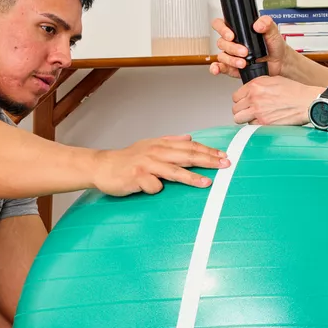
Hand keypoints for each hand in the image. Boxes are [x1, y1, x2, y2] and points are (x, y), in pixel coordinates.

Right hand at [92, 136, 228, 195]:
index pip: (190, 146)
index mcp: (161, 145)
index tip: (223, 156)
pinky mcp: (136, 177)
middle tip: (225, 164)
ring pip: (174, 171)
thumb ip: (170, 141)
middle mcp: (156, 152)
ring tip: (208, 182)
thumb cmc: (127, 159)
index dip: (208, 151)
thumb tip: (189, 137)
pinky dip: (157, 188)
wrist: (102, 166)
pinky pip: (153, 186)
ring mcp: (146, 165)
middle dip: (208, 160)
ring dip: (192, 177)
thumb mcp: (150, 145)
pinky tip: (156, 190)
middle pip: (187, 156)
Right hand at [208, 15, 294, 78]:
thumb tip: (258, 24)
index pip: (220, 24)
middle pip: (221, 42)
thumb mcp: (272, 30)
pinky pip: (221, 67)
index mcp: (238, 30)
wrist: (280, 61)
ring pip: (222, 56)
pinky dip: (217, 68)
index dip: (221, 29)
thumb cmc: (273, 44)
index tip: (231, 35)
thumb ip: (266, 23)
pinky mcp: (233, 67)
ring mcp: (232, 55)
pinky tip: (218, 70)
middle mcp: (232, 41)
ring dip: (231, 60)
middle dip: (232, 48)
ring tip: (243, 63)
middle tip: (244, 51)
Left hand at [232, 76, 320, 126]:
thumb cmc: (295, 91)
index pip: (236, 96)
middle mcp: (254, 98)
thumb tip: (250, 90)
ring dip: (246, 119)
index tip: (245, 103)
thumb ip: (259, 85)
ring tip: (254, 117)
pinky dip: (255, 126)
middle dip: (242, 110)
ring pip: (239, 119)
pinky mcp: (264, 123)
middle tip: (250, 111)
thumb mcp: (274, 80)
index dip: (241, 100)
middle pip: (235, 108)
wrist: (306, 102)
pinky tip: (264, 121)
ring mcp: (258, 111)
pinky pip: (251, 126)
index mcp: (255, 86)